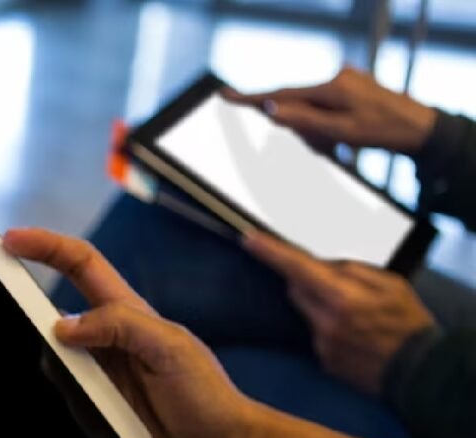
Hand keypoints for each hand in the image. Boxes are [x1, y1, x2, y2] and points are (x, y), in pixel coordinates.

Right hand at [4, 228, 265, 437]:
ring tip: (8, 370)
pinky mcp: (94, 426)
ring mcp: (97, 388)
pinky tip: (30, 415)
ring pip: (43, 369)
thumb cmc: (212, 402)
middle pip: (49, 319)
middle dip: (17, 309)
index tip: (11, 241)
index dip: (46, 247)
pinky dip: (38, 412)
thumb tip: (64, 326)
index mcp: (127, 320)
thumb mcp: (173, 350)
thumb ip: (123, 326)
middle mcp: (106, 350)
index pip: (81, 267)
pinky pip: (54, 414)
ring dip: (26, 370)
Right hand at [226, 66, 436, 154]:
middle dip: (303, 130)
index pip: (282, 95)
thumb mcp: (341, 131)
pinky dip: (328, 128)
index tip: (226, 96)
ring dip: (318, 133)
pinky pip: (327, 111)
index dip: (252, 99)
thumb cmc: (385, 131)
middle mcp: (338, 78)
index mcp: (332, 86)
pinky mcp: (354, 90)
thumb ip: (304, 121)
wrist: (422, 130)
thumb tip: (270, 110)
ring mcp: (347, 83)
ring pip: (313, 112)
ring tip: (341, 148)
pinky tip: (344, 141)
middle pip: (299, 106)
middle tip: (328, 148)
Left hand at [244, 232, 435, 394]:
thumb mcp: (391, 285)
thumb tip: (322, 266)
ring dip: (322, 308)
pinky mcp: (324, 362)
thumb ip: (353, 271)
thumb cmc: (409, 323)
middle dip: (308, 282)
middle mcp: (326, 323)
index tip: (249, 239)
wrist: (420, 370)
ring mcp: (322, 346)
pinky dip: (330, 330)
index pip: (297, 269)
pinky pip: (317, 336)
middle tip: (339, 286)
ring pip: (307, 314)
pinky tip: (356, 336)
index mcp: (343, 298)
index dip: (270, 252)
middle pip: (297, 291)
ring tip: (357, 317)